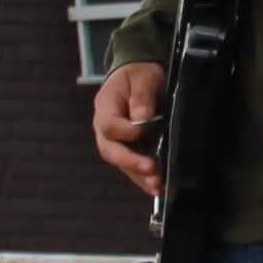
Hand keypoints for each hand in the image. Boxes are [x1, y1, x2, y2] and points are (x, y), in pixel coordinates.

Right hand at [92, 61, 163, 197]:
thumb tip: (142, 117)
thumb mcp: (143, 76)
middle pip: (110, 150)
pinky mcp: (128, 149)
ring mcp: (115, 141)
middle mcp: (105, 127)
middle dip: (131, 161)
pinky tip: (156, 187)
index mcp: (106, 106)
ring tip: (156, 185)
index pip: (109, 125)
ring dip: (138, 176)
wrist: (139, 77)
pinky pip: (131, 166)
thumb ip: (142, 95)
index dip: (125, 131)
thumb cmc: (140, 74)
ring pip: (121, 163)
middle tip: (151, 169)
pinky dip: (143, 178)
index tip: (143, 130)